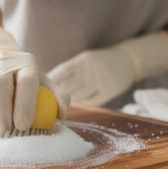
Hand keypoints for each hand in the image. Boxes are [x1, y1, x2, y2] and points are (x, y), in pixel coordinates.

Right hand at [0, 27, 67, 135]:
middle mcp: (4, 62)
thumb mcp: (44, 83)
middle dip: (3, 111)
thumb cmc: (25, 80)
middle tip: (7, 131)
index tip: (24, 125)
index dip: (25, 104)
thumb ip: (57, 97)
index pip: (26, 81)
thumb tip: (62, 113)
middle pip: (0, 84)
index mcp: (26, 64)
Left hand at [49, 31, 167, 105]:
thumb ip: (69, 71)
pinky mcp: (110, 89)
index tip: (39, 89)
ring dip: (67, 104)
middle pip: (68, 86)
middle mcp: (90, 69)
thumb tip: (46, 83)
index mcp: (82, 60)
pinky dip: (82, 105)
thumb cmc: (100, 62)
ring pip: (79, 96)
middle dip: (54, 96)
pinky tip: (75, 109)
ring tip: (55, 109)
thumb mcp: (84, 60)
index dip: (49, 82)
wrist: (128, 59)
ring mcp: (101, 79)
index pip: (61, 72)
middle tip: (42, 104)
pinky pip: (92, 102)